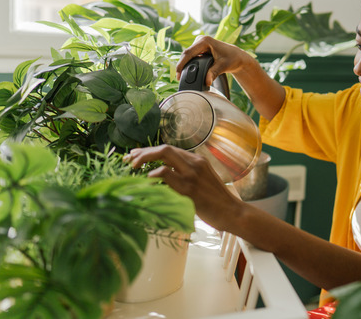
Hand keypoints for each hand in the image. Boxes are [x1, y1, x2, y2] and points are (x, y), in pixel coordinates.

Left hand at [123, 144, 242, 231]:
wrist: (231, 212)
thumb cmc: (215, 201)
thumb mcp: (202, 182)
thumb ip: (185, 175)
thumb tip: (162, 177)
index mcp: (197, 160)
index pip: (169, 149)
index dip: (149, 151)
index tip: (135, 156)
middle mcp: (195, 163)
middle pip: (164, 148)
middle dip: (143, 152)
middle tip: (129, 160)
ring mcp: (192, 174)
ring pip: (164, 155)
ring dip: (144, 159)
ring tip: (133, 168)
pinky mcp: (189, 188)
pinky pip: (166, 174)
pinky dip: (153, 174)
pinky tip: (147, 180)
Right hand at [176, 36, 250, 86]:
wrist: (237, 57)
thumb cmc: (232, 59)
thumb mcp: (223, 66)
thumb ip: (214, 73)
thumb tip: (207, 81)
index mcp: (205, 41)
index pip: (188, 53)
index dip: (181, 64)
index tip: (178, 75)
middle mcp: (200, 40)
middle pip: (186, 55)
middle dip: (182, 67)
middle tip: (180, 79)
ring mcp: (199, 44)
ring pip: (187, 56)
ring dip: (185, 66)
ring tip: (182, 78)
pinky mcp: (199, 49)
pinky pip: (191, 57)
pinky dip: (189, 65)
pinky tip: (187, 73)